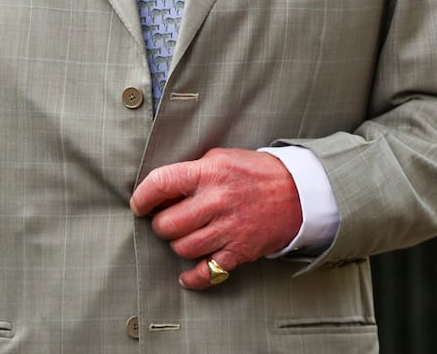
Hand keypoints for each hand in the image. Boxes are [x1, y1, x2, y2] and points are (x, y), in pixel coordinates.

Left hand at [128, 147, 303, 289]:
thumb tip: (158, 191)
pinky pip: (207, 272)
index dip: (142, 197)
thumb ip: (190, 172)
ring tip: (183, 236)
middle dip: (160, 224)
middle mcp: (217, 201)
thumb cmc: (252, 173)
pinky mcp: (240, 251)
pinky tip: (186, 275)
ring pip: (183, 248)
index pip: (161, 184)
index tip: (138, 205)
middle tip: (166, 220)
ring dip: (177, 245)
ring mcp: (229, 229)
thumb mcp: (220, 159)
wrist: (297, 192)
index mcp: (208, 173)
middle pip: (168, 224)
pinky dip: (193, 277)